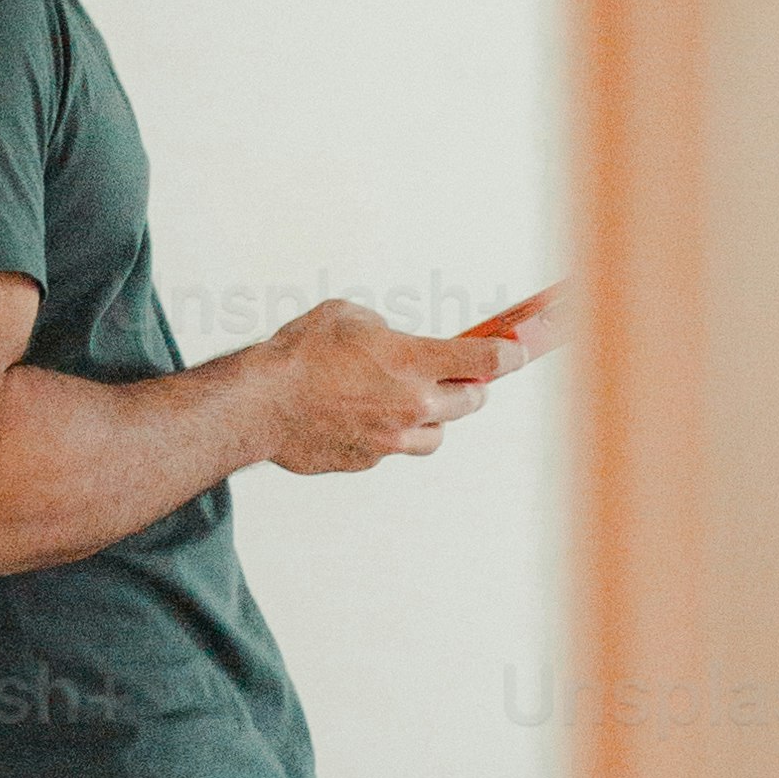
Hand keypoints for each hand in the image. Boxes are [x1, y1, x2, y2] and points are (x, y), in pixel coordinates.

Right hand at [259, 297, 508, 475]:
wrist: (259, 403)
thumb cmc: (298, 355)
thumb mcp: (349, 316)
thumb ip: (384, 330)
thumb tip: (392, 343)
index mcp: (414, 363)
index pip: (486, 361)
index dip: (510, 356)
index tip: (519, 353)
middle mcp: (412, 406)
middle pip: (471, 402)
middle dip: (468, 387)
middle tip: (457, 376)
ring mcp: (391, 439)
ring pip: (436, 435)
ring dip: (431, 418)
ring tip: (407, 402)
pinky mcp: (368, 461)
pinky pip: (393, 449)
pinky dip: (387, 435)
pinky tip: (361, 417)